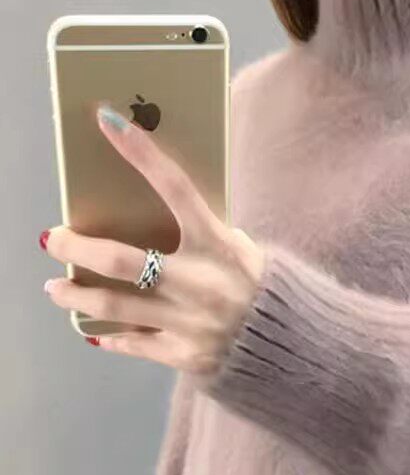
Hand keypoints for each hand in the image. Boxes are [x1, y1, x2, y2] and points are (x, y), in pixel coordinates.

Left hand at [41, 104, 267, 373]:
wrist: (291, 345)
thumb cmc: (264, 289)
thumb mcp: (246, 252)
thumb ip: (209, 235)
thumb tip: (162, 216)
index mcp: (219, 247)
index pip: (177, 189)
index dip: (141, 155)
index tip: (108, 121)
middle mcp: (200, 282)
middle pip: (121, 261)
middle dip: (78, 248)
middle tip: (53, 240)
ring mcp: (189, 321)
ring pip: (115, 306)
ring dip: (76, 294)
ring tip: (56, 288)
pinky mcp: (184, 354)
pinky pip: (134, 345)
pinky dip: (110, 337)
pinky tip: (94, 329)